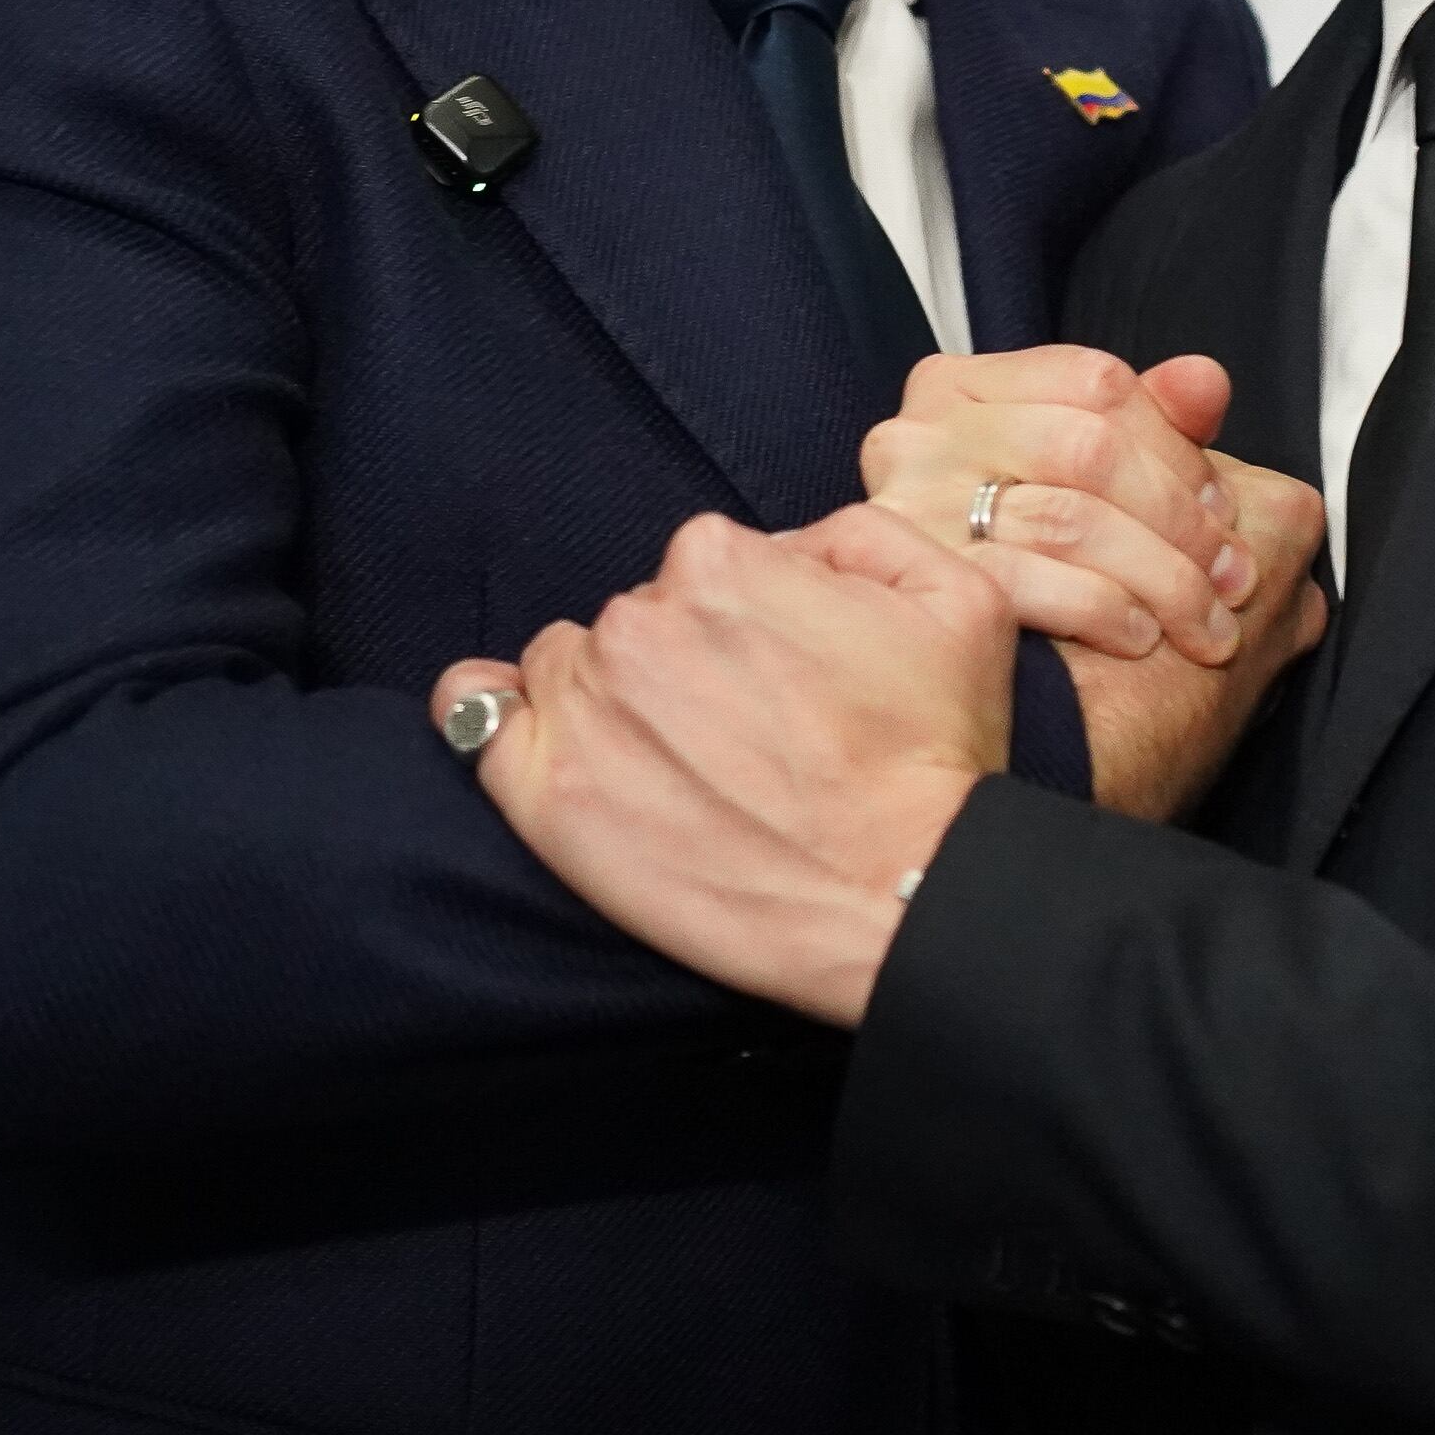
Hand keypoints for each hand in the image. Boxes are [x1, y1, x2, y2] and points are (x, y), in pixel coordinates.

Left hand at [437, 508, 1006, 1026]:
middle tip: (744, 738)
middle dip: (680, 664)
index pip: (704, 569)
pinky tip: (554, 750)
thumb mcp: (958, 600)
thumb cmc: (933, 760)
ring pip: (569, 667)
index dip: (746, 624)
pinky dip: (497, 720)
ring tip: (680, 770)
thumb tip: (791, 545)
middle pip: (637, 618)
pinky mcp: (544, 794)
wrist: (900, 898)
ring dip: (610, 702)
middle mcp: (638, 619)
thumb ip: (860, 536)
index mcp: (722, 559)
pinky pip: (475, 720)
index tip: (781, 682)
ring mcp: (584, 707)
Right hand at [864, 350, 1324, 817]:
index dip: (1179, 449)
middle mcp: (915, 436)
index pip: (1096, 382)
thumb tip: (1204, 381)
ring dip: (1162, 579)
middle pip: (1088, 446)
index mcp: (960, 391)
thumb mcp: (1094, 496)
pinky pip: (1027, 578)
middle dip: (1180, 520)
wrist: (977, 725)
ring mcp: (904, 506)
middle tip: (1233, 579)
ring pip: (1068, 515)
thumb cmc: (1043, 594)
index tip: (1226, 512)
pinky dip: (1100, 609)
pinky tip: (1139, 639)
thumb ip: (1149, 428)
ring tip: (1203, 625)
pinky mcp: (913, 579)